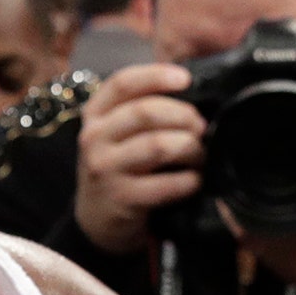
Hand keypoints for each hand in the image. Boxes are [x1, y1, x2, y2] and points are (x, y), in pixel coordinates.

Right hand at [75, 64, 206, 253]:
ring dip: (190, 147)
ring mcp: (105, 169)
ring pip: (158, 146)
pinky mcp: (122, 199)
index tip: (186, 79)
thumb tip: (191, 89)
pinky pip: (166, 184)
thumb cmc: (119, 165)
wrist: (96, 218)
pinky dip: (189, 180)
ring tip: (200, 154)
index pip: (123, 83)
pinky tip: (195, 181)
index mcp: (95, 113)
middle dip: (183, 116)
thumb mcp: (117, 132)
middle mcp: (94, 138)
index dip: (156, 76)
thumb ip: (142, 108)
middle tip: (201, 127)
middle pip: (145, 112)